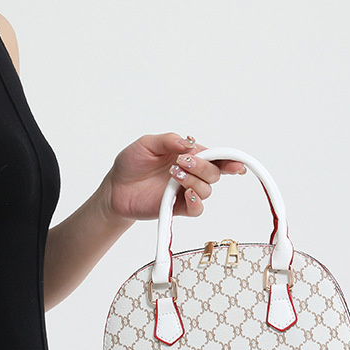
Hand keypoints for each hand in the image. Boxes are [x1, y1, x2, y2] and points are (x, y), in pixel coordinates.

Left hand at [98, 132, 245, 221]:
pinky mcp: (178, 207)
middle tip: (181, 162)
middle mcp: (191, 173)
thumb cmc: (131, 164)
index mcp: (188, 155)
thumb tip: (188, 142)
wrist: (115, 188)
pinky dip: (196, 202)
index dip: (229, 159)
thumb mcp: (146, 144)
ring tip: (174, 175)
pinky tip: (187, 193)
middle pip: (214, 172)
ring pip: (207, 189)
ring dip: (195, 180)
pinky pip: (197, 209)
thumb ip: (169, 141)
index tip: (235, 163)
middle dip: (203, 166)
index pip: (215, 156)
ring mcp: (185, 191)